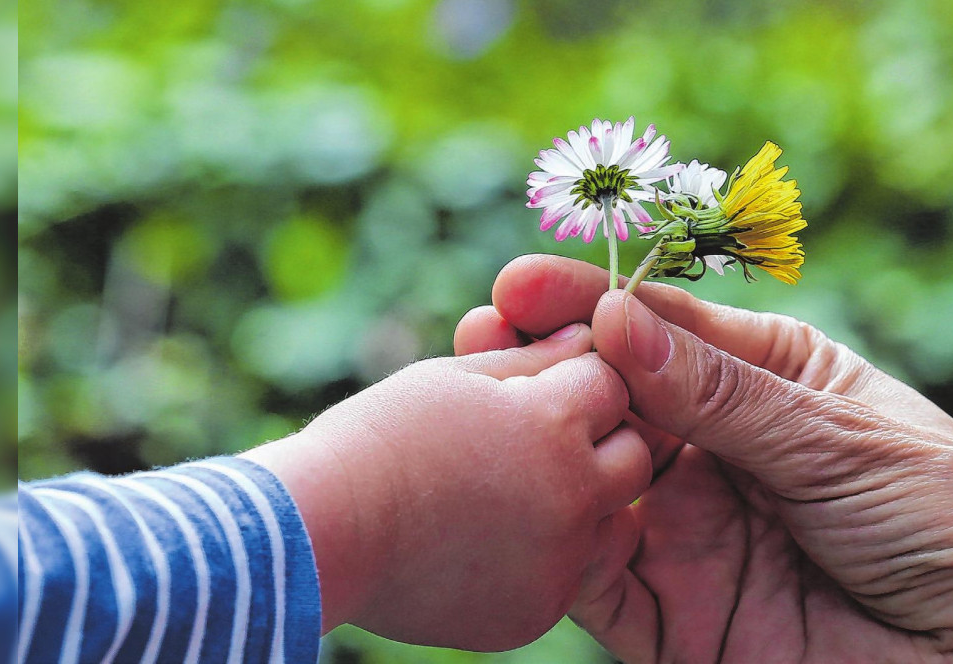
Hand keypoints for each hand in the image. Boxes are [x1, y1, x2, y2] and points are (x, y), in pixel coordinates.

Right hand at [244, 323, 651, 650]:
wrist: (320, 533)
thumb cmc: (380, 438)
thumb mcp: (454, 378)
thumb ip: (530, 361)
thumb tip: (581, 340)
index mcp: (553, 423)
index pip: (610, 384)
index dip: (576, 381)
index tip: (539, 390)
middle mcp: (571, 495)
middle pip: (632, 456)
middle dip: (598, 442)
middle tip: (538, 442)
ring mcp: (559, 561)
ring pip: (614, 522)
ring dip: (585, 504)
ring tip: (519, 494)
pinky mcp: (538, 611)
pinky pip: (574, 576)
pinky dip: (550, 559)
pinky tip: (495, 540)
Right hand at [457, 255, 952, 662]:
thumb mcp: (835, 436)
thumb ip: (720, 393)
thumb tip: (618, 322)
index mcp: (762, 382)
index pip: (659, 331)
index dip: (591, 303)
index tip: (519, 284)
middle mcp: (713, 453)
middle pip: (610, 401)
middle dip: (545, 368)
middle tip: (481, 338)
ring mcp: (687, 532)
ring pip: (590, 480)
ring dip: (538, 446)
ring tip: (487, 406)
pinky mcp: (670, 615)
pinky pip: (594, 574)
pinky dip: (555, 538)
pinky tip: (524, 498)